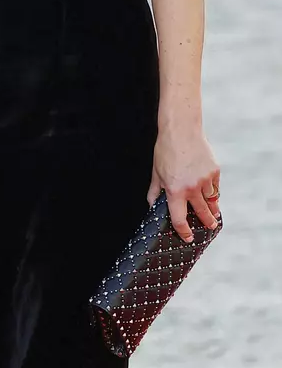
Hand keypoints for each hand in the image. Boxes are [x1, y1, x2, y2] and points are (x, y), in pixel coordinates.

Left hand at [147, 127, 220, 243]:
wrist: (181, 129)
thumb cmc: (166, 150)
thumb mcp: (156, 172)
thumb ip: (155, 192)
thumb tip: (152, 205)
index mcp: (175, 190)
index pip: (179, 219)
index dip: (183, 231)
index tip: (187, 237)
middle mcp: (192, 188)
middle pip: (201, 213)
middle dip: (206, 223)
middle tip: (209, 227)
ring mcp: (205, 180)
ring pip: (211, 200)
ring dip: (212, 208)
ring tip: (213, 214)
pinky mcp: (214, 171)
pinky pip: (215, 187)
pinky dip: (214, 192)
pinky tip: (212, 194)